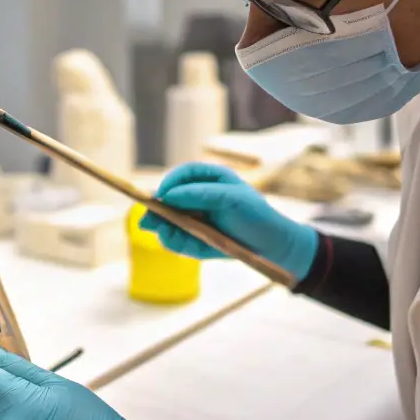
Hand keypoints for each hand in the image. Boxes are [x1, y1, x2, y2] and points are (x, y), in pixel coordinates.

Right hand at [140, 162, 317, 279]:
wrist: (270, 245)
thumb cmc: (255, 215)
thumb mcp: (231, 199)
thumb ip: (201, 194)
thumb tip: (170, 196)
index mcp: (209, 178)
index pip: (182, 175)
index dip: (169, 183)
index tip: (162, 197)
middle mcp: (198, 196)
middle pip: (168, 199)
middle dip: (158, 211)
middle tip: (149, 223)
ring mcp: (194, 218)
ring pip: (168, 221)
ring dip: (164, 229)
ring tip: (168, 236)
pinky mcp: (195, 238)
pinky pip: (178, 239)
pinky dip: (176, 243)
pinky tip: (178, 243)